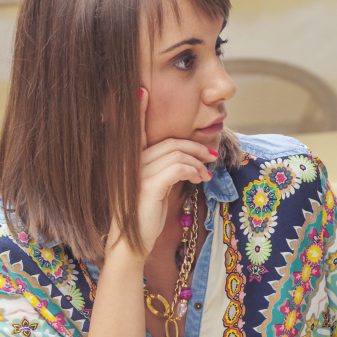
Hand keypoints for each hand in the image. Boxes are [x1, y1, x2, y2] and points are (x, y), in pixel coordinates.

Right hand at [104, 87, 215, 259]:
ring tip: (205, 173)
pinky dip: (192, 171)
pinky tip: (199, 179)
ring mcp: (135, 174)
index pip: (134, 130)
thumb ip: (162, 170)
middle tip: (210, 155)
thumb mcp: (152, 189)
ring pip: (175, 153)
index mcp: (126, 161)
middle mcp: (127, 163)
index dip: (137, 109)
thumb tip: (187, 161)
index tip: (142, 90)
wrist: (129, 246)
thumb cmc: (143, 217)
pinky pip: (176, 168)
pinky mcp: (147, 187)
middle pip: (167, 141)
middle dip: (193, 145)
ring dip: (196, 161)